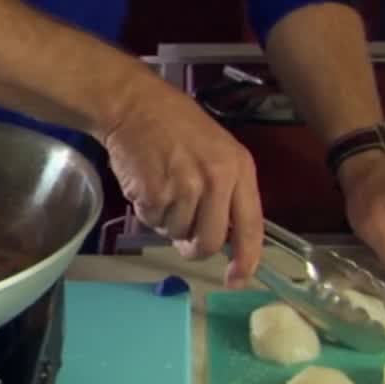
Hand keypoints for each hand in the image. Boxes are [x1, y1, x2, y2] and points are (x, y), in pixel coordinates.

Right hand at [98, 78, 263, 289]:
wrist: (134, 104)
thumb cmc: (175, 125)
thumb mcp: (218, 150)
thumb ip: (226, 191)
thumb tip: (224, 237)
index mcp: (238, 169)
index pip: (251, 226)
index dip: (246, 259)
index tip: (237, 279)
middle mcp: (216, 181)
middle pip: (210, 242)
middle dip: (194, 247)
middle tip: (182, 236)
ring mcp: (185, 188)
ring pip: (178, 233)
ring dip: (166, 221)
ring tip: (162, 187)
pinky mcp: (155, 193)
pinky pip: (152, 222)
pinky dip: (146, 211)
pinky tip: (146, 183)